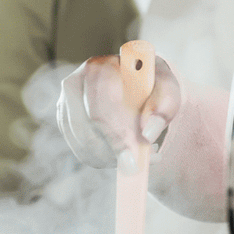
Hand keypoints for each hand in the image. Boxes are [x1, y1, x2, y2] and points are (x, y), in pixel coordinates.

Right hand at [57, 54, 179, 167]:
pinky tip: (124, 154)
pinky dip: (103, 159)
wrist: (139, 81)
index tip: (133, 158)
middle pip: (85, 128)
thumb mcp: (168, 89)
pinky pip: (80, 150)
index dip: (114, 135)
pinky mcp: (65, 120)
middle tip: (137, 164)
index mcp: (99, 68)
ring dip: (110, 158)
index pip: (99, 107)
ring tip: (138, 156)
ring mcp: (65, 102)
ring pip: (81, 143)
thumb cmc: (154, 84)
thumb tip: (148, 133)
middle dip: (112, 151)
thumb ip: (164, 107)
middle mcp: (75, 82)